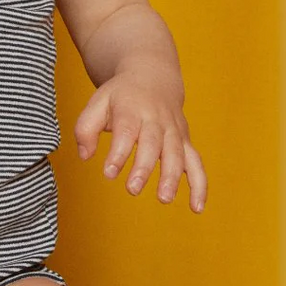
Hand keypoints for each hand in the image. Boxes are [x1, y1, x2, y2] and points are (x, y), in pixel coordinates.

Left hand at [73, 66, 206, 212]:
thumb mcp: (98, 102)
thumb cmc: (120, 96)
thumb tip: (85, 155)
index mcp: (131, 108)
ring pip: (176, 153)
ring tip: (164, 198)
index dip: (118, 153)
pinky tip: (197, 207)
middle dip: (144, 167)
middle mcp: (155, 119)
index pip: (126, 130)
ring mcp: (173, 130)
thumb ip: (86, 127)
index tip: (109, 173)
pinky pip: (197, 163)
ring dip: (172, 177)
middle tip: (132, 189)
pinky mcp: (185, 141)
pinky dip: (200, 185)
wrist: (152, 77)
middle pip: (152, 143)